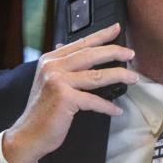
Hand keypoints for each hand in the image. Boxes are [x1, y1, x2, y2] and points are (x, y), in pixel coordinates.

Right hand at [3, 23, 136, 162]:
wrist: (29, 133)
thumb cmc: (43, 111)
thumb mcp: (50, 81)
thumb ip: (64, 66)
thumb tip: (82, 52)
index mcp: (50, 60)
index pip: (80, 43)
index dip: (100, 35)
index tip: (116, 29)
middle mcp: (52, 67)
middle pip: (91, 54)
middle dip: (114, 52)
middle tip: (130, 54)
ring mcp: (58, 82)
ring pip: (97, 75)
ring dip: (119, 76)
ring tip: (132, 78)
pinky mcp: (65, 99)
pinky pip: (94, 100)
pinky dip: (107, 106)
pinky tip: (116, 110)